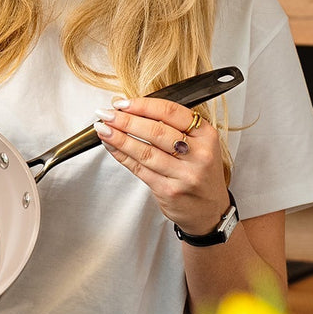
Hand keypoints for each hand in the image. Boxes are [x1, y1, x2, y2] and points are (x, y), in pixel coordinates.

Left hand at [94, 97, 229, 236]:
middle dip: (126, 121)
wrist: (209, 210)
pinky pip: (139, 169)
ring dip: (119, 138)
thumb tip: (133, 109)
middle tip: (107, 114)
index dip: (143, 105)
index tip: (123, 103)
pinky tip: (111, 146)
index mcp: (206, 136)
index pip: (171, 112)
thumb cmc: (200, 172)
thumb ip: (173, 126)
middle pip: (156, 131)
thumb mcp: (200, 144)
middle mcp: (198, 155)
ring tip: (103, 129)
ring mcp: (184, 175)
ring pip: (145, 151)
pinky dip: (122, 155)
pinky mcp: (168, 191)